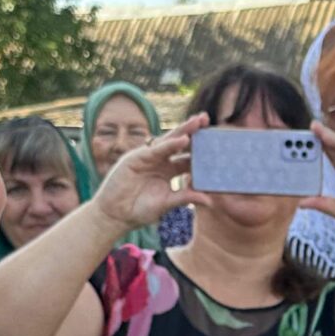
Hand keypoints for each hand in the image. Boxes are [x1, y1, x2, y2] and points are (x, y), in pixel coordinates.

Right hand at [92, 116, 204, 232]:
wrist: (115, 215)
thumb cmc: (140, 210)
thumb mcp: (167, 204)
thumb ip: (185, 198)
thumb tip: (210, 200)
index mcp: (169, 171)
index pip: (188, 158)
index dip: (202, 151)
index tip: (218, 144)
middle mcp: (161, 160)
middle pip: (180, 143)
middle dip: (194, 132)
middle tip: (209, 120)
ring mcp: (149, 157)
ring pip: (169, 141)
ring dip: (184, 130)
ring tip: (199, 121)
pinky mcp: (137, 158)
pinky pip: (156, 150)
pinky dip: (169, 145)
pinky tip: (183, 139)